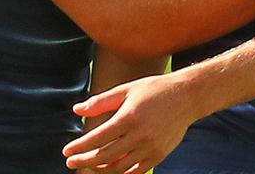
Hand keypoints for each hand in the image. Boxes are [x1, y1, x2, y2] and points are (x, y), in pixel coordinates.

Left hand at [64, 73, 194, 173]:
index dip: (80, 146)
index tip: (67, 151)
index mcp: (129, 117)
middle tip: (72, 162)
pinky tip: (110, 169)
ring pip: (118, 168)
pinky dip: (121, 173)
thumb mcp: (127, 90)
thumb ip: (101, 102)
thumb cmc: (154, 90)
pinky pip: (135, 171)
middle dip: (84, 161)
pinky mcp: (159, 155)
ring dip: (100, 169)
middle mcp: (139, 135)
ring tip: (89, 166)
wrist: (187, 96)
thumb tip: (77, 110)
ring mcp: (150, 148)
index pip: (97, 138)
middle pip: (105, 156)